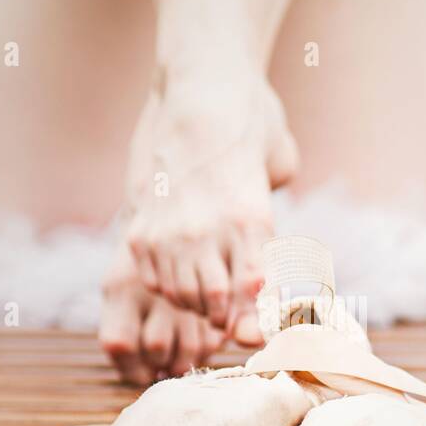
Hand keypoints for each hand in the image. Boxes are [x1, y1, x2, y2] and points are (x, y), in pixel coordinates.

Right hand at [123, 65, 296, 343]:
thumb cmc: (250, 134)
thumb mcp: (281, 171)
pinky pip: (153, 279)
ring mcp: (172, 230)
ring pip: (182, 296)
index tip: (254, 326)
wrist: (202, 98)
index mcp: (251, 220)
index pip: (253, 292)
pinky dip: (166, 285)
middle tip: (231, 312)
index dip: (254, 320)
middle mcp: (210, 229)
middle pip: (216, 303)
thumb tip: (272, 270)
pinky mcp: (143, 228)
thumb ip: (282, 213)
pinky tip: (179, 271)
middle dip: (226, 317)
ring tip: (207, 294)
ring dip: (196, 304)